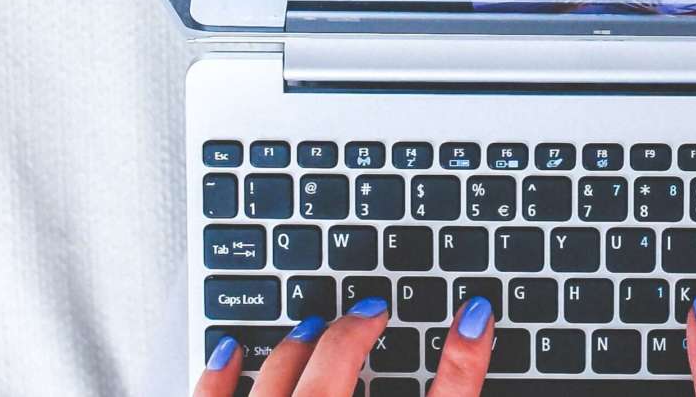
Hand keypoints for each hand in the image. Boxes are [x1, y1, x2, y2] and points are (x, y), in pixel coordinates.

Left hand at [192, 296, 494, 396]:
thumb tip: (468, 346)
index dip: (465, 360)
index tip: (476, 315)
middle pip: (337, 379)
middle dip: (355, 336)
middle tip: (370, 311)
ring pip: (276, 384)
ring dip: (295, 350)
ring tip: (311, 328)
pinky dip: (219, 377)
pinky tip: (229, 352)